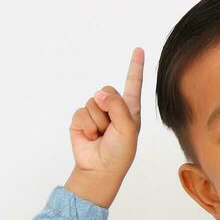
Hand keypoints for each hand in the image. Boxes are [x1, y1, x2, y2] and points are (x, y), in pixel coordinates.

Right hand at [67, 47, 144, 206]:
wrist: (99, 170)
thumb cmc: (119, 153)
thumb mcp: (128, 129)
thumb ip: (118, 106)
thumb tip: (98, 94)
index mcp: (130, 109)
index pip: (133, 83)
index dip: (135, 66)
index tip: (138, 49)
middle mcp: (113, 108)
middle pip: (107, 90)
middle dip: (109, 109)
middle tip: (111, 129)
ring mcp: (96, 113)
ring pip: (93, 102)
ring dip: (98, 122)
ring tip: (102, 136)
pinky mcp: (81, 120)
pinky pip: (81, 112)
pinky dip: (87, 126)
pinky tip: (91, 137)